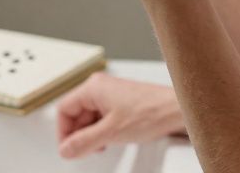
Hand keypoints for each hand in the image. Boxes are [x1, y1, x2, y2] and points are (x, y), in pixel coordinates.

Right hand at [56, 72, 184, 158]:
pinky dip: (102, 131)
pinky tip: (109, 141)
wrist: (177, 110)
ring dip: (91, 134)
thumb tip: (66, 149)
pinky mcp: (121, 101)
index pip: (64, 109)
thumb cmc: (151, 112)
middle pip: (76, 113)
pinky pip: (102, 116)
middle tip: (82, 151)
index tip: (68, 148)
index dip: (63, 132)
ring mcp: (111, 93)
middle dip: (78, 135)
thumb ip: (84, 142)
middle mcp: (100, 87)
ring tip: (99, 147)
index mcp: (93, 88)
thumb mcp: (111, 132)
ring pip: (89, 117)